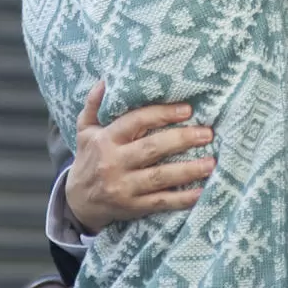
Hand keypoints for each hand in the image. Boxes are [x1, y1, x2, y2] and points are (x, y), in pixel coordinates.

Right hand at [66, 81, 215, 232]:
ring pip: (160, 177)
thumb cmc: (89, 159)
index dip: (162, 114)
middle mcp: (113, 163)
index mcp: (105, 140)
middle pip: (152, 148)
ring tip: (211, 162)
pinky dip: (182, 199)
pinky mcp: (132, 207)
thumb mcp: (85, 131)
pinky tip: (201, 191)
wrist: (75, 202)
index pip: (136, 122)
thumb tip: (105, 81)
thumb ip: (93, 106)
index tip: (188, 110)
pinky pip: (160, 202)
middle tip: (207, 133)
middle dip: (182, 140)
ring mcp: (123, 187)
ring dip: (188, 170)